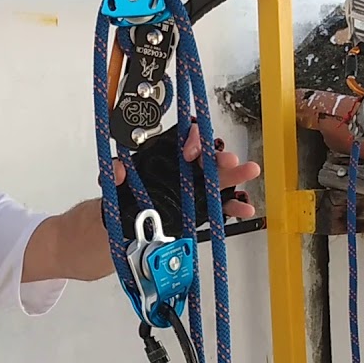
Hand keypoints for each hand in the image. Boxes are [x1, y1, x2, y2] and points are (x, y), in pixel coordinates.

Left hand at [114, 123, 260, 218]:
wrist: (124, 224)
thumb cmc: (125, 196)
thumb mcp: (114, 181)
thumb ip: (113, 172)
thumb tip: (118, 168)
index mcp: (169, 155)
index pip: (188, 137)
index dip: (193, 140)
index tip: (189, 154)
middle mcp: (187, 169)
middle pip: (209, 156)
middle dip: (219, 156)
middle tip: (227, 160)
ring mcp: (197, 188)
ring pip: (220, 177)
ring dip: (236, 174)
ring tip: (250, 171)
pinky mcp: (202, 207)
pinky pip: (222, 205)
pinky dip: (234, 206)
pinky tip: (245, 208)